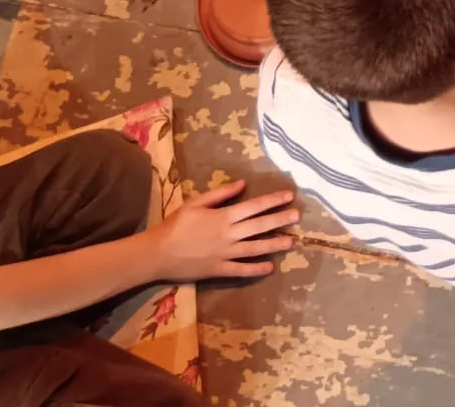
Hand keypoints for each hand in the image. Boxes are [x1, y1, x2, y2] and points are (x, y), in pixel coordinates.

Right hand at [150, 182, 298, 281]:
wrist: (158, 253)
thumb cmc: (175, 225)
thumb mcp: (195, 203)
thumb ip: (220, 194)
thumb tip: (242, 184)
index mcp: (224, 217)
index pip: (254, 206)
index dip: (273, 201)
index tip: (289, 196)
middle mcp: (229, 235)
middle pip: (259, 226)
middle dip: (280, 220)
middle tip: (297, 216)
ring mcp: (225, 253)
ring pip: (255, 248)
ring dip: (273, 244)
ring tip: (289, 242)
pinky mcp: (219, 269)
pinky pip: (241, 270)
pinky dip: (256, 269)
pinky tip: (269, 267)